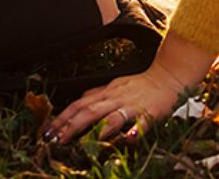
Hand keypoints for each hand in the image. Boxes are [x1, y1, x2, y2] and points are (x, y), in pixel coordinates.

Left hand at [43, 62, 190, 143]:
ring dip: (98, 131)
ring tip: (86, 143)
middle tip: (57, 141)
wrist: (171, 74)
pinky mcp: (152, 112)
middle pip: (91, 111)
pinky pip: (143, 122)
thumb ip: (98, 94)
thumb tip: (77, 101)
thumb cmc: (143, 83)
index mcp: (109, 92)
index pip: (80, 104)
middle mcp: (118, 98)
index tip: (47, 132)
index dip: (62, 117)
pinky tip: (129, 139)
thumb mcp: (117, 84)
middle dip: (72, 126)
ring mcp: (134, 105)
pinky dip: (136, 131)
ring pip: (114, 117)